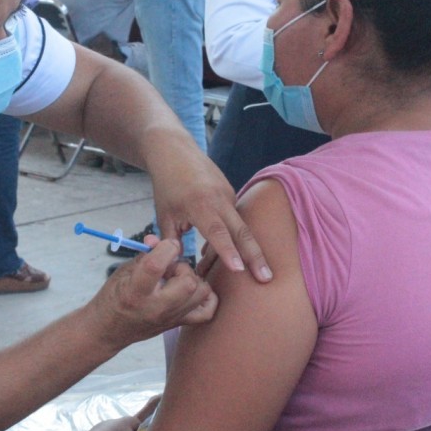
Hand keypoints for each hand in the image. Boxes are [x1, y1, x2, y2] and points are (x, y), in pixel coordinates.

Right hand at [89, 239, 217, 349]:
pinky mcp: (178, 324)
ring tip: (178, 280)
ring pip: (201, 293)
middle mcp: (156, 307)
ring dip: (194, 280)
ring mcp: (170, 318)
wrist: (108, 330)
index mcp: (135, 292)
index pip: (156, 265)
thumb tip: (158, 240)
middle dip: (183, 268)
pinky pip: (207, 312)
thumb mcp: (123, 272)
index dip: (166, 248)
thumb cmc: (113, 297)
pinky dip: (206, 298)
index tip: (166, 245)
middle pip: (188, 282)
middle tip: (170, 269)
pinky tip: (193, 291)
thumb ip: (145, 255)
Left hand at [150, 153, 271, 283]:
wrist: (175, 151)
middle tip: (267, 278)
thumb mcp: (163, 215)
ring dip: (247, 250)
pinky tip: (230, 250)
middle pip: (241, 231)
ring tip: (259, 273)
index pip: (217, 232)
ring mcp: (229, 195)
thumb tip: (178, 266)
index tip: (239, 269)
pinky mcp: (232, 193)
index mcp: (199, 205)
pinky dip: (234, 236)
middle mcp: (219, 199)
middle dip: (255, 256)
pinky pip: (235, 219)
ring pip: (240, 228)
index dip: (227, 252)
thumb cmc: (167, 185)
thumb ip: (171, 242)